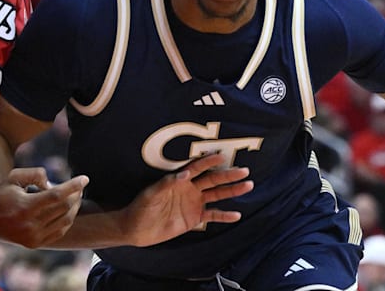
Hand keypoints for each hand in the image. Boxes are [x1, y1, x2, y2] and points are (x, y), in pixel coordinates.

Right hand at [0, 167, 88, 247]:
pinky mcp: (35, 244)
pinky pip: (60, 231)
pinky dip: (68, 219)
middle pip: (63, 207)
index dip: (73, 186)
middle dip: (76, 194)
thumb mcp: (15, 176)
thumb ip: (35, 173)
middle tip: (80, 185)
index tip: (85, 178)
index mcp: (24, 207)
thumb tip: (52, 183)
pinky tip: (69, 209)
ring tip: (76, 196)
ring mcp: (33, 237)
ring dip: (75, 206)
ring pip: (65, 220)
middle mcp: (29, 225)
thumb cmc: (4, 191)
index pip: (57, 195)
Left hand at [123, 153, 253, 246]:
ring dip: (232, 191)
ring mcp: (194, 203)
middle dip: (229, 175)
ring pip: (217, 195)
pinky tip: (236, 214)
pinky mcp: (194, 218)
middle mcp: (190, 189)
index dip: (209, 162)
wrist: (136, 229)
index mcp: (180, 180)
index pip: (197, 168)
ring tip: (248, 186)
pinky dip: (224, 215)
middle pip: (213, 180)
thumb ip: (167, 183)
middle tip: (244, 171)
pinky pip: (212, 215)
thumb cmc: (141, 208)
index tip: (222, 156)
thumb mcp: (151, 194)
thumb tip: (184, 173)